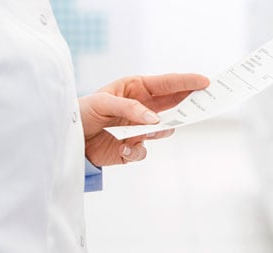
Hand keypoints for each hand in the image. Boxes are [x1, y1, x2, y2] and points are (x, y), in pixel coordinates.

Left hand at [78, 73, 209, 165]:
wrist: (67, 139)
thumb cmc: (81, 112)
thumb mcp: (102, 102)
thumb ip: (130, 109)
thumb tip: (155, 120)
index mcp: (135, 90)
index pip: (166, 85)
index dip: (186, 82)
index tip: (205, 82)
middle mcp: (141, 109)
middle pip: (172, 105)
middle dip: (188, 104)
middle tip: (204, 103)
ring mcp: (138, 129)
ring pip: (163, 131)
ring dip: (159, 131)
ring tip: (148, 131)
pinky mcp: (131, 149)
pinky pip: (143, 152)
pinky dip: (135, 151)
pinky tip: (123, 149)